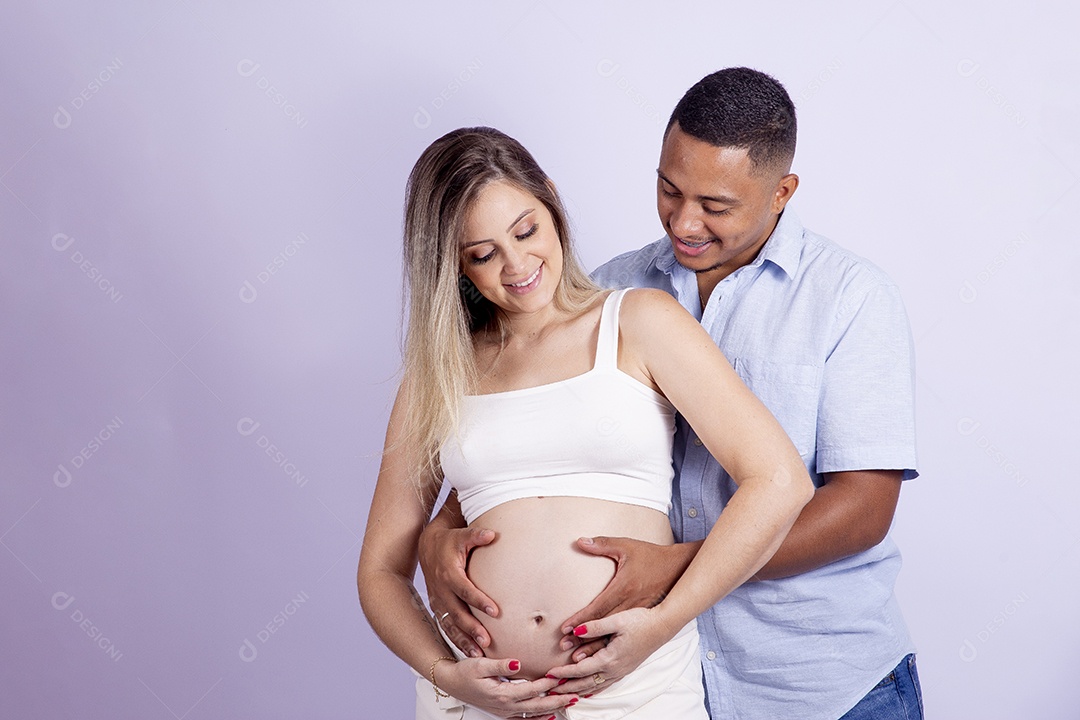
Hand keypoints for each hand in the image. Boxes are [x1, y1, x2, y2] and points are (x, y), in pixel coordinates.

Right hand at [417, 521, 497, 657]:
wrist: (428, 547)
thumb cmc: (449, 541)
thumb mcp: (461, 535)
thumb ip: (476, 535)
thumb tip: (492, 534)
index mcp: (449, 574)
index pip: (465, 590)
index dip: (479, 601)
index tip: (495, 611)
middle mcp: (441, 590)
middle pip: (457, 613)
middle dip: (472, 628)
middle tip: (487, 640)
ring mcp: (438, 601)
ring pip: (450, 625)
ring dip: (464, 640)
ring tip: (479, 655)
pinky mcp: (438, 608)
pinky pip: (447, 627)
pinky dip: (457, 641)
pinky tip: (470, 653)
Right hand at [439, 657, 576, 718]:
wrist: (451, 683)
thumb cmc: (464, 672)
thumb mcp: (480, 664)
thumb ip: (500, 664)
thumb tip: (517, 663)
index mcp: (501, 694)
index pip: (531, 690)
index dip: (547, 684)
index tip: (561, 677)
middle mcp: (505, 706)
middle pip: (536, 706)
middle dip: (557, 701)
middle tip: (574, 696)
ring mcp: (504, 711)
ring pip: (533, 714)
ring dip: (552, 709)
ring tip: (568, 704)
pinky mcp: (503, 711)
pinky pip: (524, 719)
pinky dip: (539, 719)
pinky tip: (550, 716)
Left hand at [544, 607, 675, 695]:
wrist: (662, 626)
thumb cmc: (640, 621)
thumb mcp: (616, 620)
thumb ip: (594, 626)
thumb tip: (575, 631)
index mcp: (610, 658)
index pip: (581, 670)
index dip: (564, 673)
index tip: (549, 674)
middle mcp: (615, 669)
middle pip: (585, 683)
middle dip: (566, 687)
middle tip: (550, 690)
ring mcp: (621, 671)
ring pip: (595, 686)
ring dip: (577, 690)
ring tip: (562, 693)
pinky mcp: (625, 669)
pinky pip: (605, 684)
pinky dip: (592, 689)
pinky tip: (586, 690)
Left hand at [556, 537, 699, 658]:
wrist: (679, 568)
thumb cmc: (651, 555)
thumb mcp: (627, 546)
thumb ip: (602, 544)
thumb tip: (579, 540)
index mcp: (624, 588)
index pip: (597, 607)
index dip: (580, 619)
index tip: (564, 628)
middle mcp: (630, 603)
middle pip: (603, 625)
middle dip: (583, 637)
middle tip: (564, 645)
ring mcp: (638, 612)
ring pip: (614, 634)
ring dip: (595, 645)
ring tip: (578, 657)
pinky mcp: (644, 616)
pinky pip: (625, 634)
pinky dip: (611, 644)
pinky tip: (601, 653)